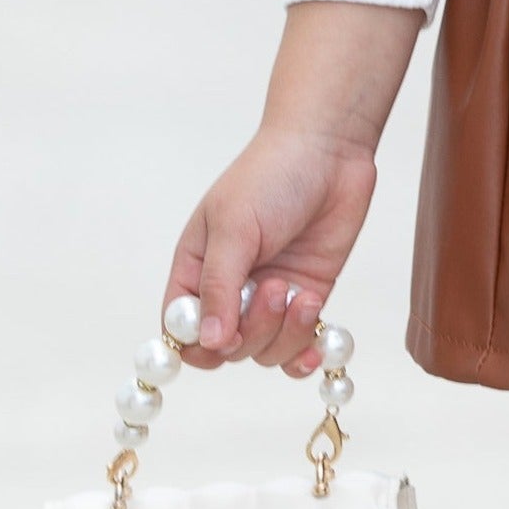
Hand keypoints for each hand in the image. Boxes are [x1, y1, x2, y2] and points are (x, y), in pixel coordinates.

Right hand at [165, 126, 379, 374]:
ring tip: (302, 294)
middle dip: (252, 330)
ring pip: (265, 351)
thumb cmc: (269, 176)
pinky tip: (318, 346)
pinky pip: (298, 346)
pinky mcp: (305, 298)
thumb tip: (209, 342)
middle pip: (227, 348)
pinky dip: (306, 355)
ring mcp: (268, 298)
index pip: (181, 331)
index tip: (224, 335)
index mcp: (196, 270)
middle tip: (275, 288)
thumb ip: (219, 286)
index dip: (198, 345)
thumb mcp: (234, 227)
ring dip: (285, 334)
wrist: (328, 152)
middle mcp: (229, 290)